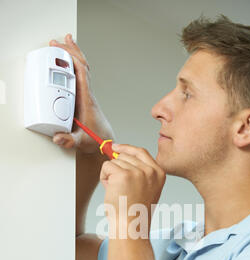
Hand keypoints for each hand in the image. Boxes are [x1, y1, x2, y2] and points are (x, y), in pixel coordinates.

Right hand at [49, 33, 112, 154]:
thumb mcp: (81, 142)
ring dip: (73, 55)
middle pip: (81, 67)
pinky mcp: (83, 97)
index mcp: (87, 101)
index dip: (72, 61)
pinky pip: (79, 76)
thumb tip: (57, 138)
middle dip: (70, 52)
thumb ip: (69, 141)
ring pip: (81, 69)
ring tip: (65, 42)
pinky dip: (74, 65)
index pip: (81, 75)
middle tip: (58, 41)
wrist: (105, 142)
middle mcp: (87, 95)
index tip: (62, 52)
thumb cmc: (95, 140)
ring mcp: (85, 95)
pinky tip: (68, 60)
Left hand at [100, 144, 165, 235]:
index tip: (116, 147)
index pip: (141, 152)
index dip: (127, 148)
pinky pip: (106, 167)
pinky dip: (104, 178)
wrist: (130, 227)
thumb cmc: (135, 212)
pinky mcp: (123, 175)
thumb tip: (118, 154)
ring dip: (110, 175)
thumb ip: (138, 171)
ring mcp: (137, 172)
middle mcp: (150, 171)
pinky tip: (111, 191)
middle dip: (117, 169)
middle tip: (120, 189)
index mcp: (159, 173)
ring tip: (118, 192)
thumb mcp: (146, 189)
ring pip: (115, 161)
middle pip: (125, 156)